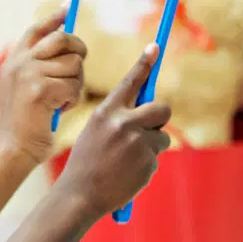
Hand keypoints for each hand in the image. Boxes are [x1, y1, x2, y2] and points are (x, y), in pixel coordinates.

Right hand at [0, 3, 86, 164]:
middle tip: (76, 71)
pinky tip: (59, 110)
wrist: (14, 148)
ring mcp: (28, 74)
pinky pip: (73, 85)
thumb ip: (41, 66)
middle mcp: (19, 62)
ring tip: (61, 100)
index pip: (38, 29)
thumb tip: (69, 44)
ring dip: (75, 84)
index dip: (55, 17)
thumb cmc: (27, 123)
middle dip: (78, 53)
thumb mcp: (27, 87)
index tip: (69, 5)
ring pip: (73, 65)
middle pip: (63, 40)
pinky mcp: (39, 89)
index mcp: (14, 60)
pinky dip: (72, 99)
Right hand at [59, 45, 172, 217]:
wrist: (80, 194)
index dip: (144, 63)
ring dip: (152, 145)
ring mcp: (138, 142)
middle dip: (160, 117)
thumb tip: (146, 110)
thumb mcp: (94, 132)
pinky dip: (146, 164)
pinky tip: (128, 173)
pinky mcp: (148, 161)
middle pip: (161, 108)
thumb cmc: (86, 162)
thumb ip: (117, 118)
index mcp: (105, 113)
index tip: (155, 46)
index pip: (130, 82)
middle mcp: (123, 123)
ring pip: (162, 136)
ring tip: (129, 159)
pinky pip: (156, 156)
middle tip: (150, 127)